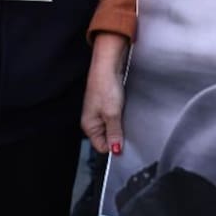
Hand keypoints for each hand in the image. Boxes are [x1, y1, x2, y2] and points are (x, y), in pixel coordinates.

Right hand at [81, 33, 129, 154]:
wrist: (108, 65)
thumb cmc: (105, 86)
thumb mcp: (112, 114)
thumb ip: (114, 133)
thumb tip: (116, 150)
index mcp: (89, 126)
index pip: (101, 147)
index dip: (114, 146)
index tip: (124, 142)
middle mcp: (93, 120)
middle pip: (108, 137)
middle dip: (118, 134)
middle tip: (126, 125)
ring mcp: (100, 112)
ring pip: (113, 126)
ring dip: (121, 123)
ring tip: (125, 113)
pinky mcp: (108, 104)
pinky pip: (116, 116)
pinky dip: (122, 114)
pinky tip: (125, 108)